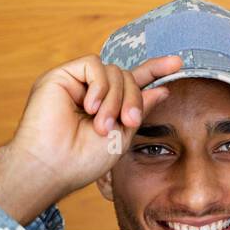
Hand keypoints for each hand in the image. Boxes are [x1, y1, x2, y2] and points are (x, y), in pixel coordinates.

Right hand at [0, 54, 182, 222]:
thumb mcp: (121, 136)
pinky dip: (99, 86)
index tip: (177, 63)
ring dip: (115, 99)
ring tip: (102, 125)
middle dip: (133, 98)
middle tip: (128, 122)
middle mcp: (90, 93)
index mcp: (105, 108)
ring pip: (113, 71)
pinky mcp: (61, 76)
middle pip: (126, 77)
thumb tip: (162, 88)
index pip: (132, 82)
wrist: (52, 166)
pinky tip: (90, 107)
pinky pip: (94, 64)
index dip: (154, 70)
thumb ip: (139, 110)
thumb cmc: (81, 161)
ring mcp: (75, 83)